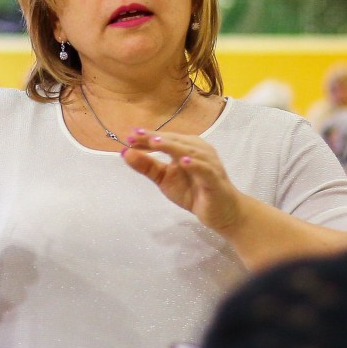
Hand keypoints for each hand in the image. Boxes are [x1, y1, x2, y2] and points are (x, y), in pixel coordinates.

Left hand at [121, 131, 244, 234]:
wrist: (221, 212)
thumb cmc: (193, 191)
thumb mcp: (164, 179)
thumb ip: (147, 166)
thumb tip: (125, 153)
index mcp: (186, 147)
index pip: (164, 139)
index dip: (147, 137)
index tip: (128, 136)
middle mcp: (198, 150)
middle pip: (175, 141)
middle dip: (155, 138)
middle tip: (136, 135)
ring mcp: (208, 163)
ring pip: (190, 151)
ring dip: (172, 146)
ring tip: (154, 143)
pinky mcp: (215, 179)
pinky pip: (205, 169)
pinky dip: (195, 165)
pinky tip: (183, 162)